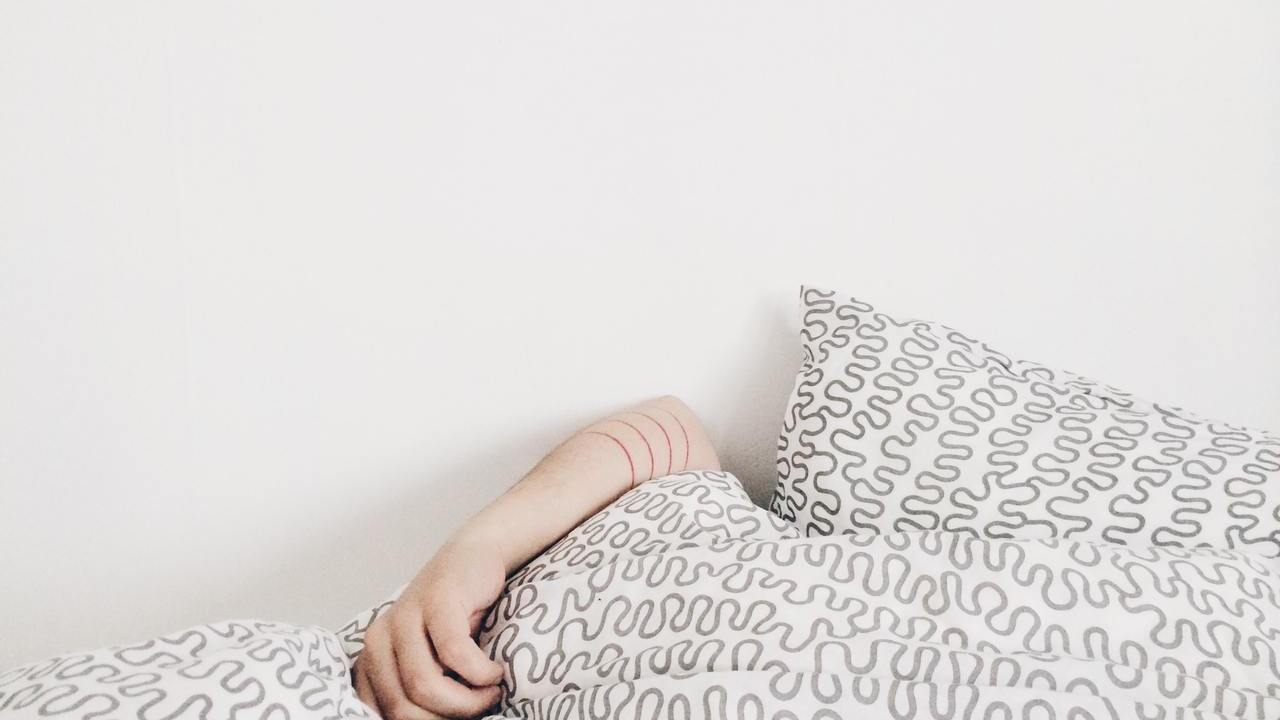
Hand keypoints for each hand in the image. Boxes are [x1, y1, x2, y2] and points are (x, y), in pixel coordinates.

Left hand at [354, 541, 506, 718]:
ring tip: (491, 692)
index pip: (382, 713)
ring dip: (468, 701)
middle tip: (481, 708)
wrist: (475, 557)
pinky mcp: (437, 601)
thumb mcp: (430, 657)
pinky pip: (454, 654)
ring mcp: (406, 617)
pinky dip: (480, 673)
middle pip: (403, 708)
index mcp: (372, 658)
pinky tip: (495, 671)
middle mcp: (379, 638)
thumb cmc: (456, 616)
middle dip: (448, 718)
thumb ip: (417, 688)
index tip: (455, 719)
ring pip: (424, 685)